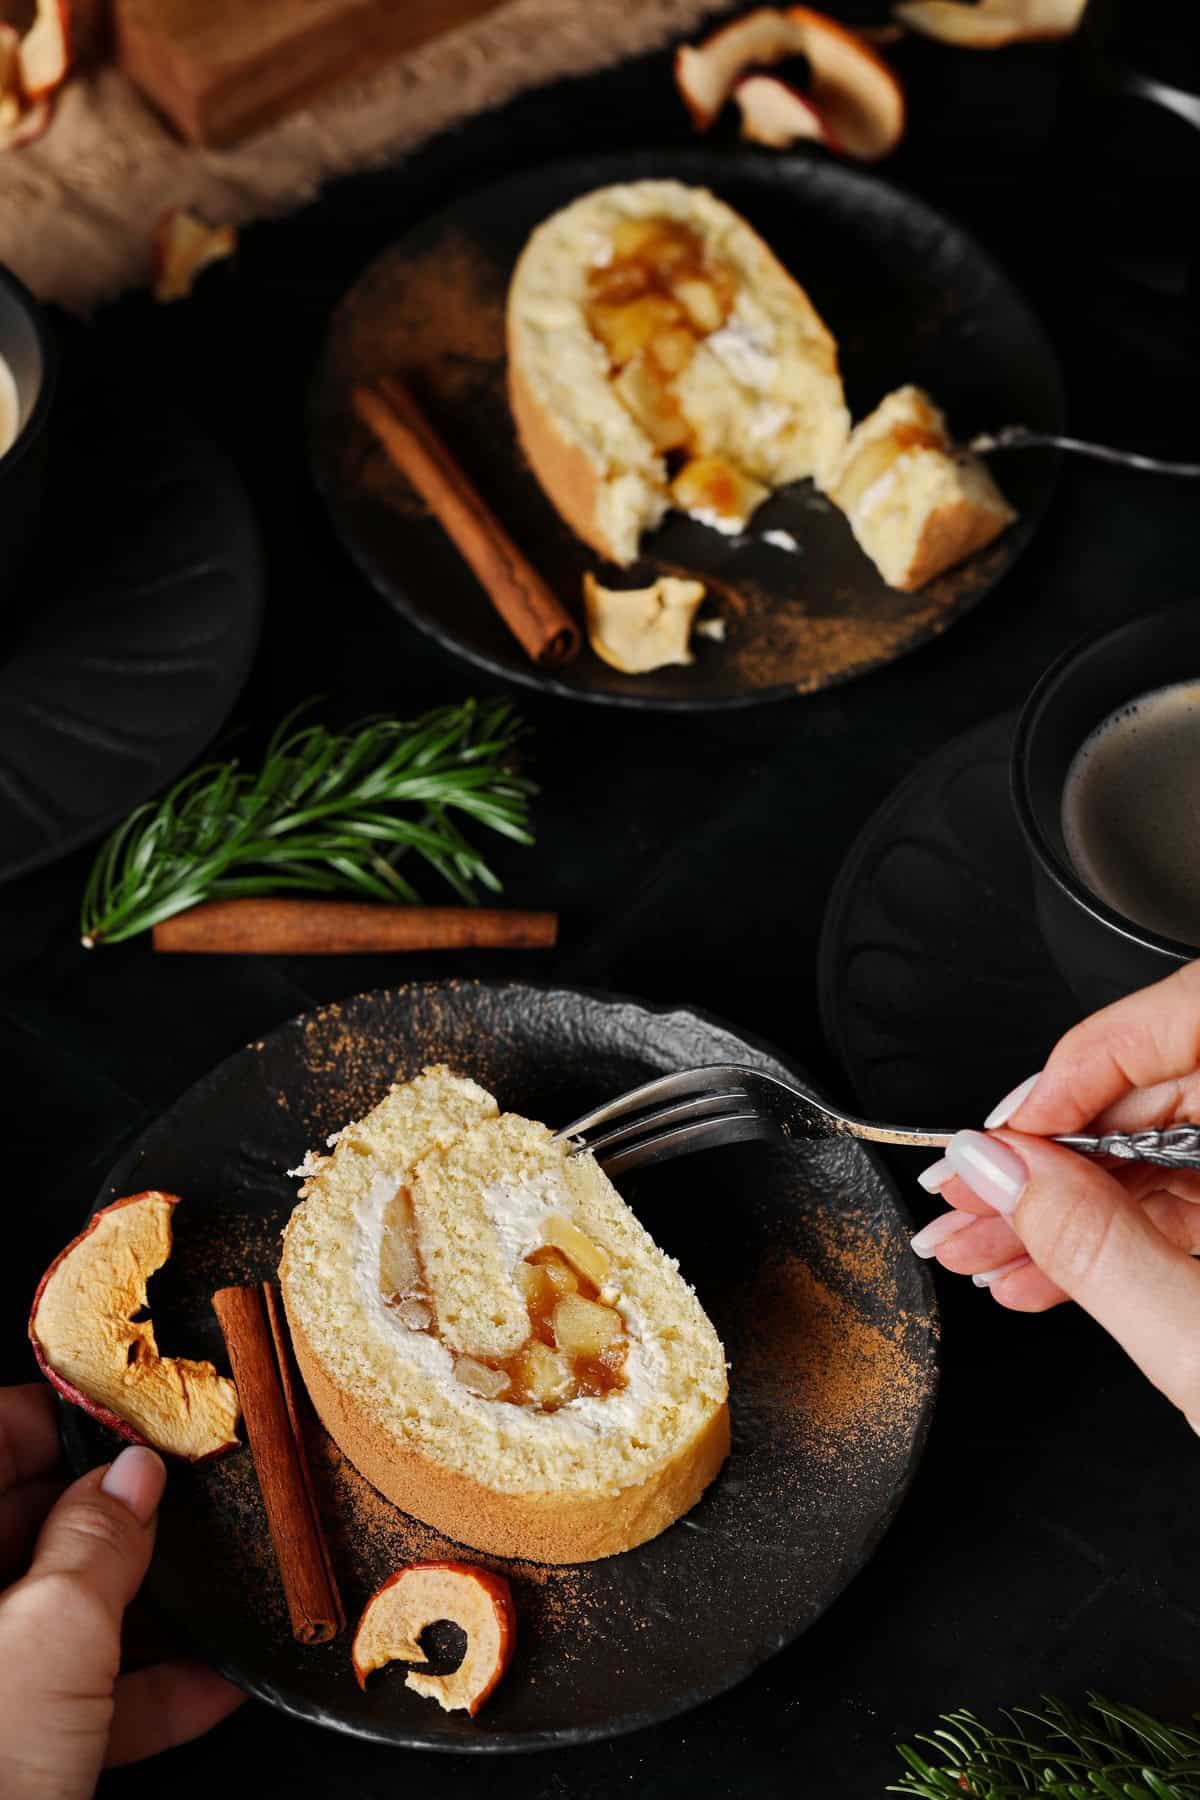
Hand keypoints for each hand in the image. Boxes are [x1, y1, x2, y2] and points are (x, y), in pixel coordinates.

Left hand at [0, 1384, 242, 1799]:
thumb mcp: (48, 1641)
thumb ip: (97, 1543)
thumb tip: (134, 1477)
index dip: (66, 1417)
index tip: (138, 1415)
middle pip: (24, 1525)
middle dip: (116, 1515)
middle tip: (192, 1498)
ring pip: (51, 1617)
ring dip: (140, 1609)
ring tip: (218, 1590)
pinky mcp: (0, 1748)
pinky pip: (61, 1697)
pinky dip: (131, 1692)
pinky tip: (206, 1690)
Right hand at [910, 959, 1199, 1431]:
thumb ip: (1093, 1245)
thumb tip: (1001, 1167)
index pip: (1186, 1020)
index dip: (1078, 1069)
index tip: (1002, 1136)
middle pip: (1157, 1097)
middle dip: (1046, 1157)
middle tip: (966, 1201)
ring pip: (1156, 1158)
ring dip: (1059, 1208)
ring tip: (981, 1252)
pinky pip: (1177, 1208)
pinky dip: (1105, 1242)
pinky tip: (1038, 1273)